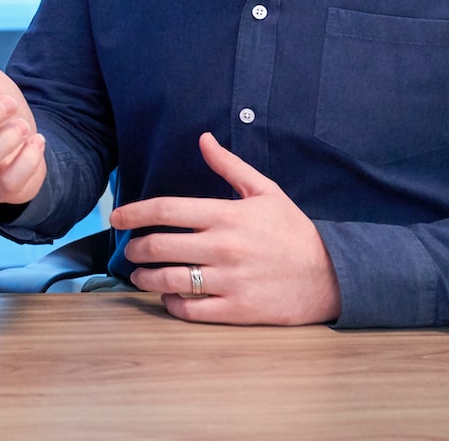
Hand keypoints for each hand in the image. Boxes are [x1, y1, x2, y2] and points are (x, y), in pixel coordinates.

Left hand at [113, 132, 341, 325]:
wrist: (332, 275)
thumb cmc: (294, 231)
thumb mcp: (266, 191)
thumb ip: (229, 165)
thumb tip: (203, 138)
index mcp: (226, 215)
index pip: (165, 209)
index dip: (133, 213)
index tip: (115, 218)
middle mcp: (222, 247)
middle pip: (159, 246)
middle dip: (135, 248)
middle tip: (130, 250)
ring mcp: (229, 280)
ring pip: (168, 280)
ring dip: (145, 278)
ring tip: (140, 275)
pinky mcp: (237, 309)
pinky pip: (190, 309)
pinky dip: (171, 303)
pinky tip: (168, 296)